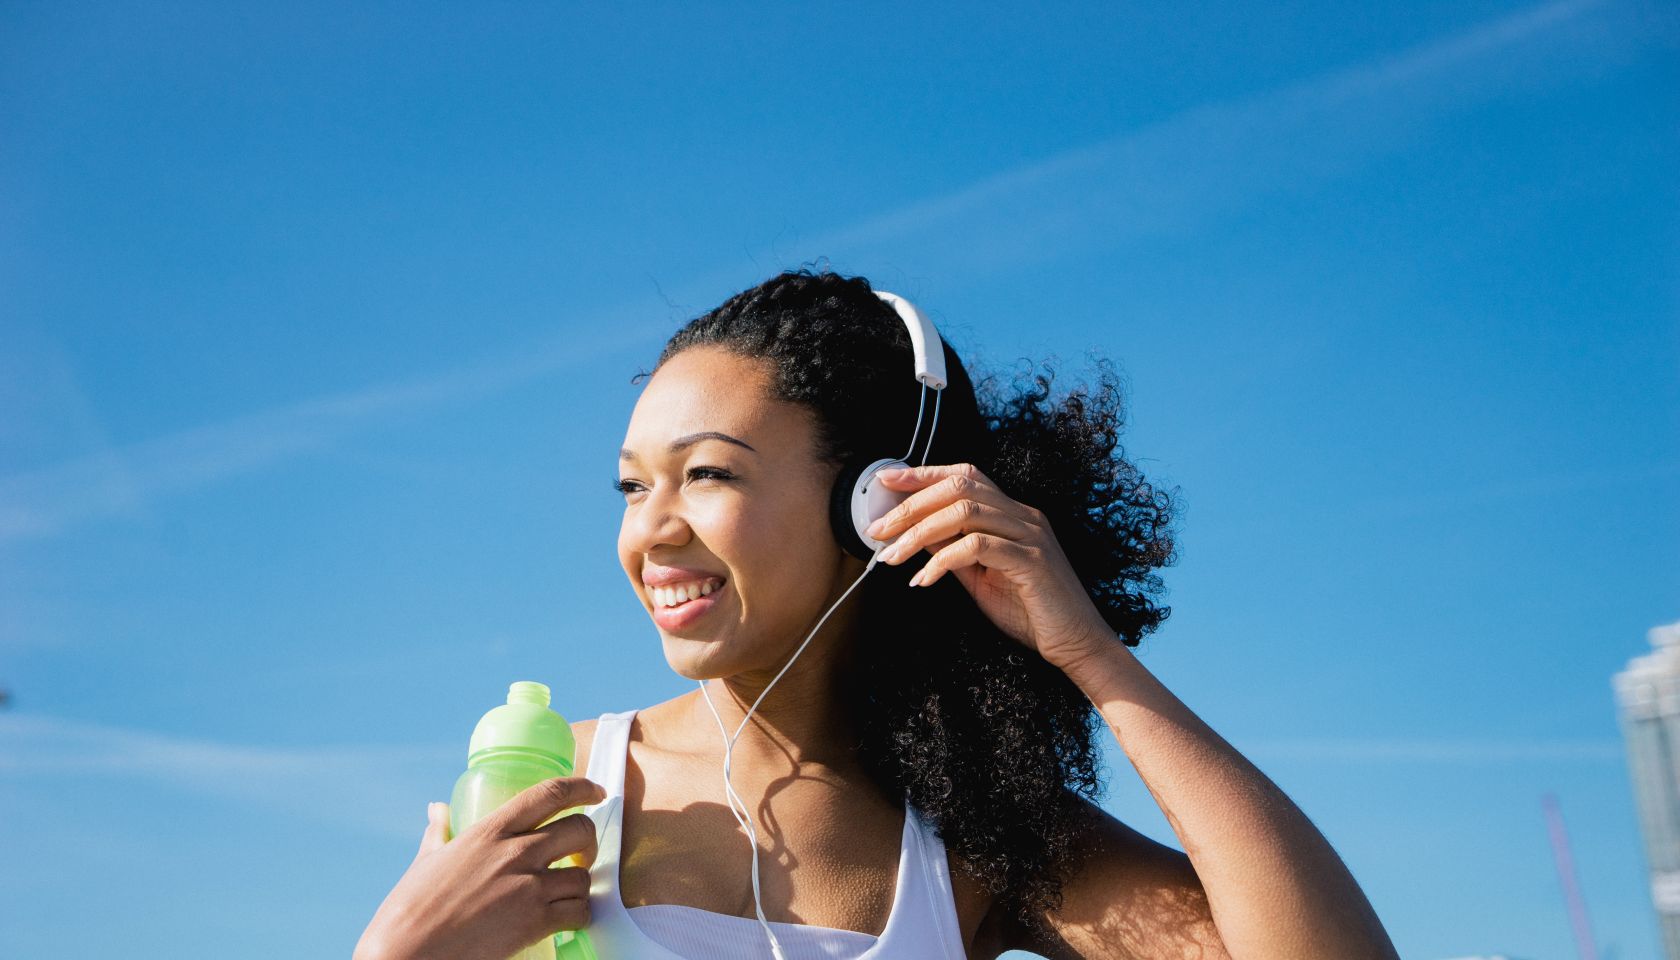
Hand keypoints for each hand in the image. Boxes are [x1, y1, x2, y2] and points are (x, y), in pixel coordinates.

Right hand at [354, 777, 605, 959]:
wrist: (407, 954)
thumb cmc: (410, 909)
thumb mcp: (427, 859)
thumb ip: (439, 832)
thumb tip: (436, 808)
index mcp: (489, 831)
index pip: (548, 793)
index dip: (581, 787)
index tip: (595, 791)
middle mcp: (515, 852)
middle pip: (579, 829)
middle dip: (588, 839)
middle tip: (581, 852)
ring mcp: (528, 888)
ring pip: (584, 875)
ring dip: (581, 885)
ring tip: (566, 892)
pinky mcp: (535, 922)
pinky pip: (579, 912)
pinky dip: (578, 915)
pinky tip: (566, 918)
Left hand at [865, 462, 1111, 670]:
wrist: (1078, 644)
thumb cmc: (1032, 613)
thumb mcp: (982, 577)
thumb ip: (955, 552)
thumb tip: (917, 533)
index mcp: (1013, 514)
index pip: (965, 476)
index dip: (924, 473)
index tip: (887, 479)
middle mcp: (1023, 516)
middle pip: (959, 487)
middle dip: (911, 504)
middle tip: (877, 528)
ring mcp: (1030, 535)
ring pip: (964, 512)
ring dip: (919, 532)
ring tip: (891, 556)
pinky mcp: (1031, 561)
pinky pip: (977, 547)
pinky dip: (942, 561)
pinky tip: (924, 579)